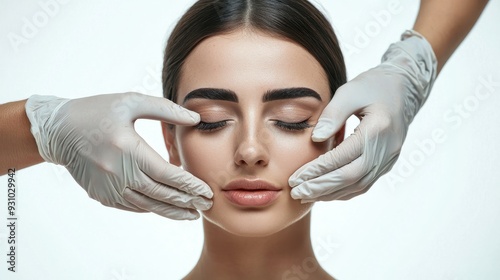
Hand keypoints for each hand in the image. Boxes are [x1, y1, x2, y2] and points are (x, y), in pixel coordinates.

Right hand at [25, 92, 212, 219]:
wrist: (58, 131)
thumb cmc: (97, 111)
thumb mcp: (130, 101)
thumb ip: (165, 110)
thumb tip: (195, 119)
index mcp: (128, 149)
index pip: (167, 174)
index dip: (190, 185)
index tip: (207, 192)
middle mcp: (119, 173)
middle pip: (161, 194)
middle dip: (187, 202)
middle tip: (207, 206)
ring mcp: (109, 188)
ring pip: (148, 205)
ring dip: (172, 211)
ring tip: (191, 215)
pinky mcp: (102, 195)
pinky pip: (132, 206)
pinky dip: (151, 208)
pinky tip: (165, 208)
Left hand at [289, 31, 436, 201]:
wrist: (405, 87)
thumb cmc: (373, 86)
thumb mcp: (350, 91)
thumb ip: (332, 115)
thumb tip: (316, 139)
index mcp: (377, 129)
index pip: (342, 157)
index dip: (317, 170)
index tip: (295, 177)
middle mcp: (386, 149)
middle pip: (350, 177)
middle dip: (320, 187)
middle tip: (296, 193)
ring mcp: (389, 159)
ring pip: (358, 185)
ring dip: (330, 193)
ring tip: (305, 195)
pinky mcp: (386, 163)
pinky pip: (364, 183)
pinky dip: (343, 190)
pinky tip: (325, 192)